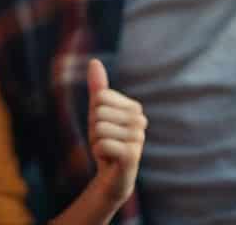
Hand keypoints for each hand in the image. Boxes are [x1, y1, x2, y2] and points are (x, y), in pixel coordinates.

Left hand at [86, 59, 146, 209]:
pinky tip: (109, 159)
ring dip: (96, 141)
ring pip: (99, 129)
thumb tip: (94, 61)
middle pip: (98, 112)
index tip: (103, 125)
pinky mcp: (132, 156)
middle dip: (94, 128)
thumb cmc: (107, 140)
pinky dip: (99, 152)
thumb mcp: (98, 112)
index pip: (100, 96)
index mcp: (134, 107)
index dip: (94, 112)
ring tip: (107, 149)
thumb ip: (98, 87)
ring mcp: (139, 138)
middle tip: (104, 139)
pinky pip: (102, 144)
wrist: (112, 175)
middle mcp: (141, 121)